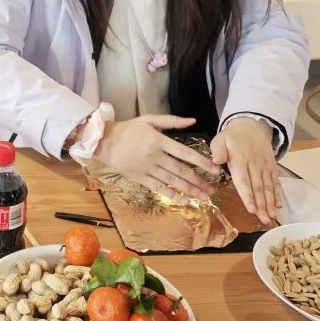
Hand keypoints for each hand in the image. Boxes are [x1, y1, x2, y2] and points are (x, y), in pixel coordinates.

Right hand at [95, 115, 220, 201]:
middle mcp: (155, 156)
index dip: (202, 162)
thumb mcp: (149, 119)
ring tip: (204, 197)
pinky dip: (173, 195)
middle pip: (182, 171)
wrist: (104, 142)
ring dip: (190, 190)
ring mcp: (148, 169)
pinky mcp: (140, 178)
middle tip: (214, 189)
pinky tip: (185, 201)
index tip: (215, 170)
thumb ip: (172, 120)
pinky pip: (159, 188)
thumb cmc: (128, 129)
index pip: (186, 153)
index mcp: (159, 141)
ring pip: (173, 181)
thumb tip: (193, 121)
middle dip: (200, 181)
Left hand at [210, 117, 279, 224]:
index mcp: (240, 160)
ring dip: (270, 203)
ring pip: (268, 187)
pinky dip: (277, 194)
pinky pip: (275, 181)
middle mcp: (255, 165)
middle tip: (264, 220)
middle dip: (262, 206)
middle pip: (258, 188)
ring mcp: (265, 166)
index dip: (248, 196)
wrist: (251, 125)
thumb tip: (216, 161)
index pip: (244, 181)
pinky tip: (278, 205)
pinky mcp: (272, 166)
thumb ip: (218, 150)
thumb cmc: (232, 136)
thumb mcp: (220, 139)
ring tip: (272, 217)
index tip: (251, 210)